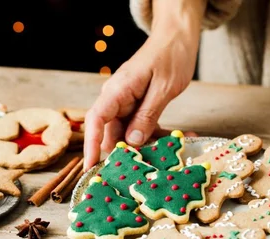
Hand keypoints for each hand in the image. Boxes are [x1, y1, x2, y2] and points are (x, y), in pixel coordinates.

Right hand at [83, 0, 206, 169]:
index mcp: (118, 90)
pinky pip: (143, 125)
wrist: (177, 37)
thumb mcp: (163, 88)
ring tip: (172, 154)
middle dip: (127, 152)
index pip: (95, 120)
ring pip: (130, 132)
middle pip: (113, 132)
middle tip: (145, 171)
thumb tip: (132, 141)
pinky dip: (158, 134)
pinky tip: (179, 139)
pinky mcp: (139, 105)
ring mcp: (128, 102)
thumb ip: (147, 115)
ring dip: (150, 144)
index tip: (90, 166)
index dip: (91, 144)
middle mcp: (117, 98)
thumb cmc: (171, 56)